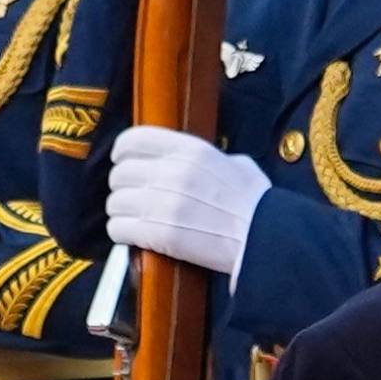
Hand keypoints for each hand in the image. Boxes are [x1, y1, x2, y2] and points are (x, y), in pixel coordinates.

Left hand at [105, 126, 271, 281]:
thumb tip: (190, 162)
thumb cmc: (256, 204)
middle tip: (133, 198)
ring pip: (115, 203)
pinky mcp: (159, 234)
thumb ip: (207, 158)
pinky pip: (119, 229)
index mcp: (189, 150)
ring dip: (121, 212)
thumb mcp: (236, 164)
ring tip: (134, 219)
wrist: (264, 239)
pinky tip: (134, 236)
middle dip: (123, 187)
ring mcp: (162, 204)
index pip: (134, 140)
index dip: (122, 152)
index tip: (123, 161)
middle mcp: (171, 172)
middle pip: (120, 174)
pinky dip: (122, 233)